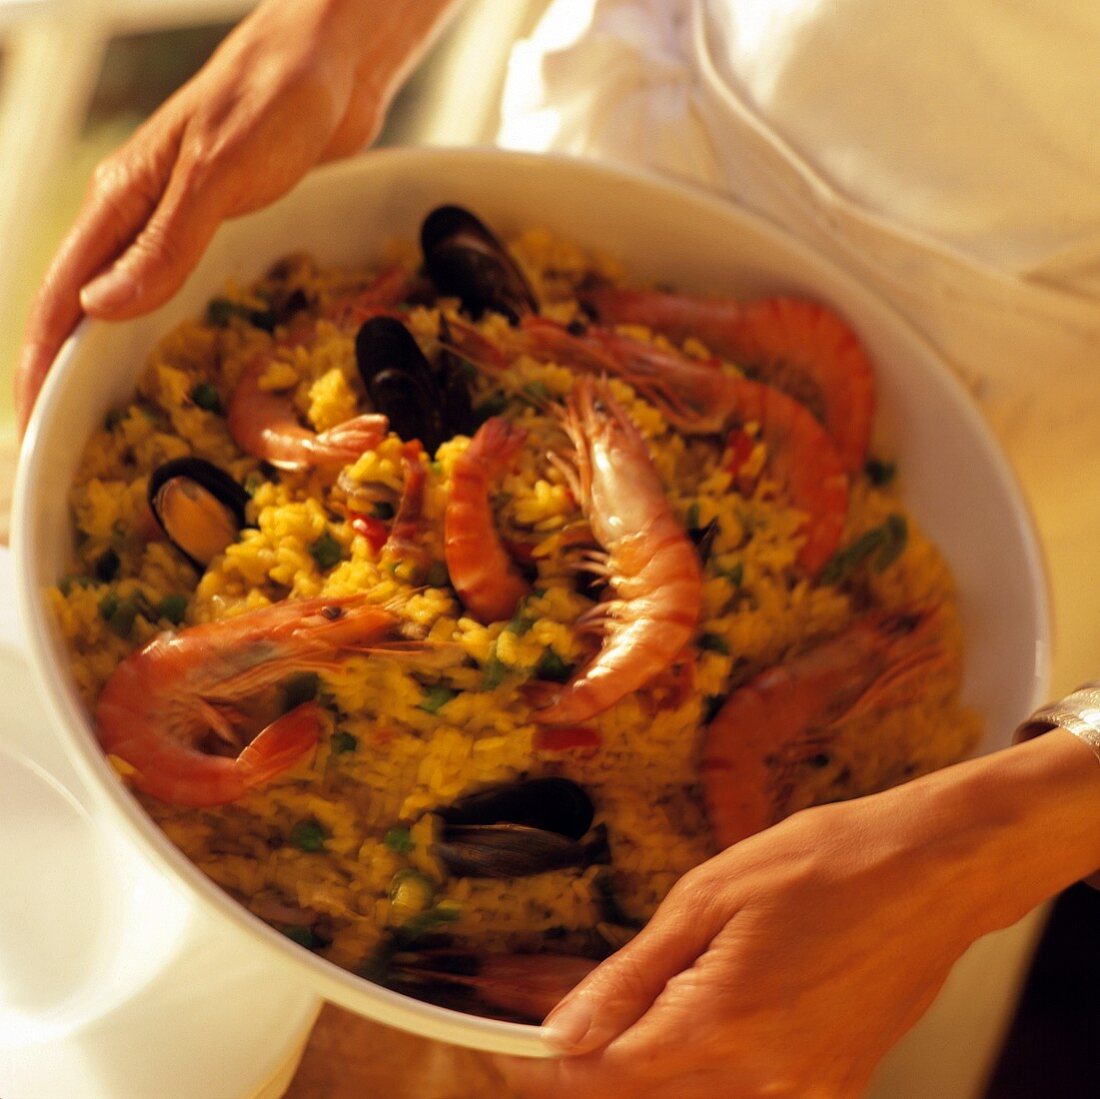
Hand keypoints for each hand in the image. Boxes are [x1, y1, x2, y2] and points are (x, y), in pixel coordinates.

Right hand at [14, 0, 455, 433]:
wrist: (330, 60)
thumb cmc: (272, 101)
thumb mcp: (217, 175)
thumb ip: (164, 243)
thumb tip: (100, 311)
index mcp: (121, 201)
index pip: (60, 297)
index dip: (42, 363)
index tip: (32, 423)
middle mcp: (137, 213)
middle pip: (82, 304)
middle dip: (65, 370)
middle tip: (62, 435)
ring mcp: (175, 219)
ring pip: (125, 297)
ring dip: (108, 353)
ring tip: (106, 411)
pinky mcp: (217, 222)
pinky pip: (173, 285)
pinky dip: (158, 327)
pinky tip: (168, 354)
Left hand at [499, 793, 978, 1097]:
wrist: (928, 872)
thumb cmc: (821, 864)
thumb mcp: (708, 897)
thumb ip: (631, 976)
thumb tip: (565, 1031)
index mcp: (721, 1026)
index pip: (606, 1076)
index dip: (551, 1063)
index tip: (518, 1043)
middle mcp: (764, 1081)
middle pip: (646, 1095)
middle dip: (599, 1055)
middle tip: (572, 1004)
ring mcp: (805, 1094)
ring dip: (652, 1063)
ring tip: (648, 994)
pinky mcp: (834, 1089)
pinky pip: (747, 1095)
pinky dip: (707, 1066)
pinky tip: (706, 1011)